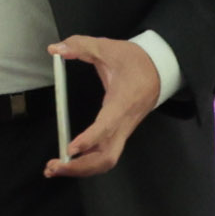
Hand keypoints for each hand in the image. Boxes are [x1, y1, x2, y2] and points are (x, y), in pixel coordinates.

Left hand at [44, 34, 158, 178]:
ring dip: (81, 169)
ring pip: (106, 161)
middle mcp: (124, 123)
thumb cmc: (135, 60)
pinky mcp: (120, 134)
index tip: (70, 148)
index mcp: (122, 103)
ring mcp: (123, 131)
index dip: (90, 139)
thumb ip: (81, 46)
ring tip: (54, 169)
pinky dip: (86, 164)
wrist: (160, 69)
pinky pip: (104, 155)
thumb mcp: (108, 47)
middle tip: (54, 166)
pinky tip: (67, 164)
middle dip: (81, 166)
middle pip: (107, 157)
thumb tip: (55, 49)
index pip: (107, 126)